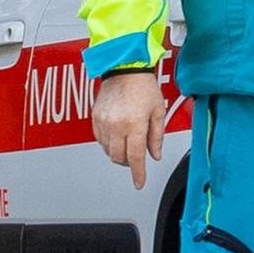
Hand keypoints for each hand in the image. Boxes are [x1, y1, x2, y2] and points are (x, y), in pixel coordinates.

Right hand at [93, 72, 165, 189]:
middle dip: (129, 162)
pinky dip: (108, 143)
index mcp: (134, 124)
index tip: (139, 183)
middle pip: (119, 157)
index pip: (135, 157)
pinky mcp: (95, 117)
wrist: (124, 69)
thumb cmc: (143, 86)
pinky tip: (117, 137)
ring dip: (118, 153)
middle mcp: (116, 125)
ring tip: (128, 144)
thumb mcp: (158, 112)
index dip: (137, 173)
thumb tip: (155, 155)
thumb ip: (156, 137)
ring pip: (108, 150)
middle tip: (136, 158)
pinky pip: (99, 139)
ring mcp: (103, 122)